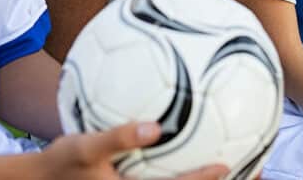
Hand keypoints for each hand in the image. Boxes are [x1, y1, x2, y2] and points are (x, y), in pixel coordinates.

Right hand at [37, 122, 227, 179]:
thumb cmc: (61, 162)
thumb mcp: (85, 146)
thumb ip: (120, 138)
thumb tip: (154, 127)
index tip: (226, 165)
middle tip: (241, 168)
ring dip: (192, 178)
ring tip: (226, 161)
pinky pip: (158, 178)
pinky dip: (174, 169)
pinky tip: (182, 148)